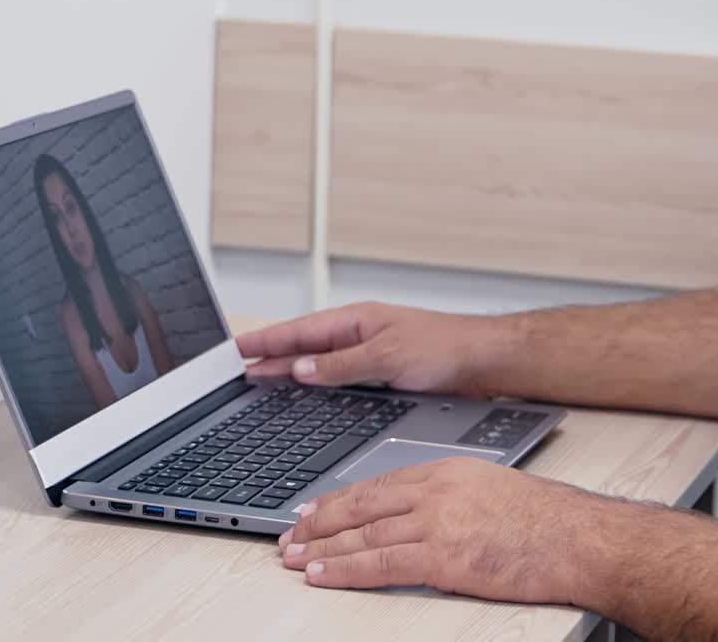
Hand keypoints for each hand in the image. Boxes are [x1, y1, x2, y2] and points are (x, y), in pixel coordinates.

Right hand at [236, 302, 503, 396]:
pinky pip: (337, 379)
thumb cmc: (445, 348)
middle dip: (270, 356)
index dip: (266, 341)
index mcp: (357, 321)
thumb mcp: (388, 356)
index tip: (236, 348)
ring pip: (319, 364)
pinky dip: (316, 385)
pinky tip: (306, 395)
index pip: (300, 331)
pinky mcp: (381, 376)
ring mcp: (369, 355)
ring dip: (290, 372)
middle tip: (235, 368)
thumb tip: (301, 370)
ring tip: (259, 381)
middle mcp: (360, 336)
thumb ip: (343, 364)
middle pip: (304, 348)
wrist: (482, 362)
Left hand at [278, 457, 606, 603]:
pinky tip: (322, 574)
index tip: (315, 508)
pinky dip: (345, 570)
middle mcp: (436, 491)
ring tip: (293, 557)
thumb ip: (452, 497)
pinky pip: (380, 565)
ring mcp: (437, 522)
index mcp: (448, 471)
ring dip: (322, 548)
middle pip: (363, 505)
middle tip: (290, 534)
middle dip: (321, 521)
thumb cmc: (544, 520)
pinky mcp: (442, 557)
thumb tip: (422, 516)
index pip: (381, 483)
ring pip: (364, 535)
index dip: (342, 498)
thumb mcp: (491, 489)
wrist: (574, 537)